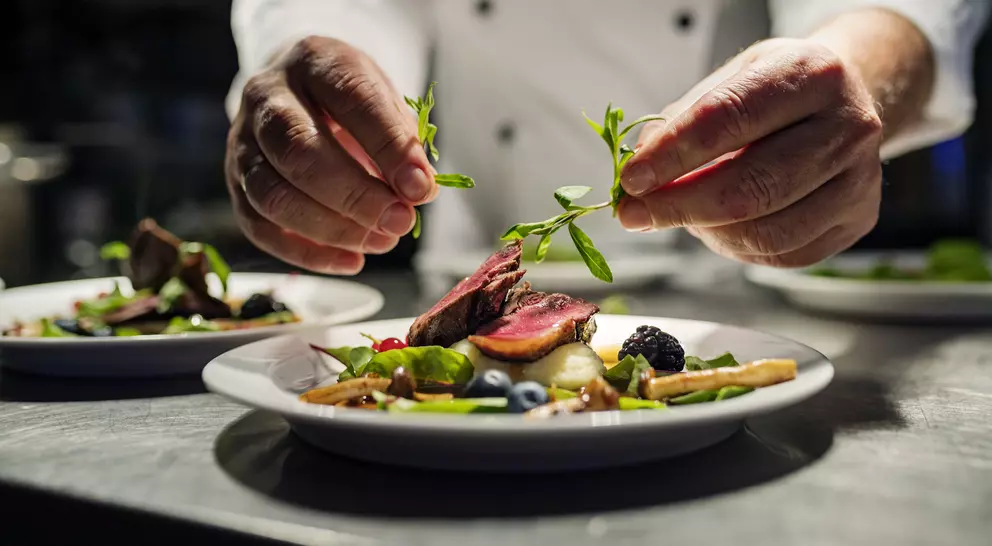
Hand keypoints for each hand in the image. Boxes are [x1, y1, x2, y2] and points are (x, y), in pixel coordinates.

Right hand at [224, 36, 436, 273]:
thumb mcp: (383, 100)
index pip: (350, 98)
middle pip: (299, 152)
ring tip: (382, 241)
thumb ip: (401, 139)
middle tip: (400, 221)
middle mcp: (267, 97)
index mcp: (314, 61)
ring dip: (332, 228)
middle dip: (355, 195)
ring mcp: (242, 141)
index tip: (421, 187)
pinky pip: (260, 227)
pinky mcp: (235, 183)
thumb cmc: (349, 101)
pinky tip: (352, 260)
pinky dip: (308, 253)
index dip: (388, 146)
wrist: (298, 91)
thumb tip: (417, 191)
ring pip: (273, 195)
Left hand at [617, 38, 882, 266]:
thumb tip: (638, 172)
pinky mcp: (858, 219)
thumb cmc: (777, 91)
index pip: (728, 119)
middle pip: (750, 186)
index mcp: (811, 74)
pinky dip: (735, 248)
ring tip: (678, 215)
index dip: (673, 155)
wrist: (845, 100)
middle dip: (678, 206)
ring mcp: (859, 178)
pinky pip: (782, 254)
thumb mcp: (729, 79)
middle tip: (633, 214)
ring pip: (766, 232)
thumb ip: (681, 122)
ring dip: (706, 231)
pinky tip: (716, 227)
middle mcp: (848, 125)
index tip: (631, 179)